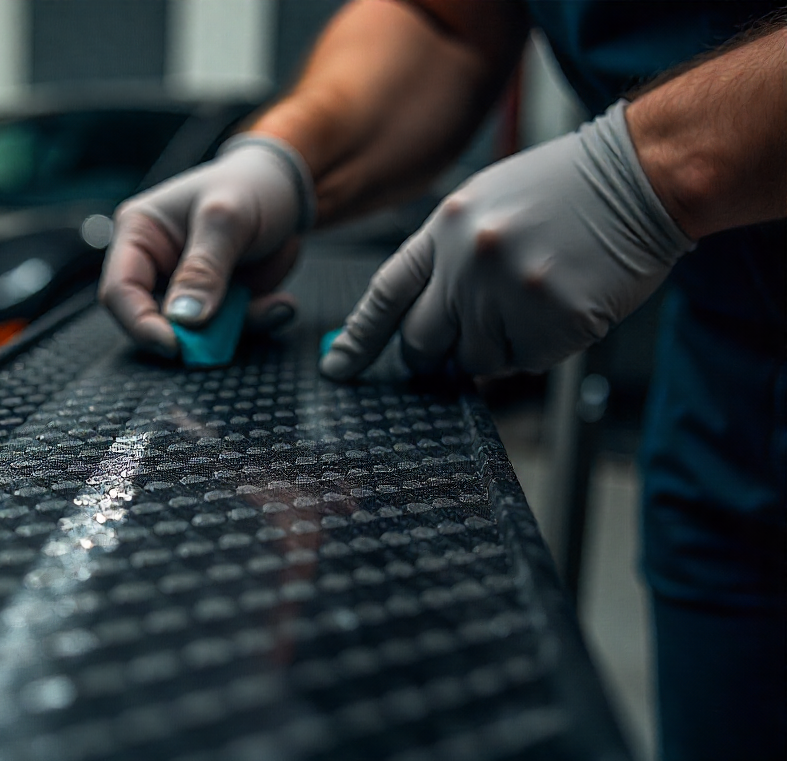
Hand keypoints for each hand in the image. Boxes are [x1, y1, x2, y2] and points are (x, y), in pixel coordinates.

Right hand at [99, 134, 314, 357]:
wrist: (291, 188)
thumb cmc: (250, 186)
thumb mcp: (227, 219)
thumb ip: (204, 268)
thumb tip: (183, 318)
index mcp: (140, 235)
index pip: (119, 290)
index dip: (140, 323)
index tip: (174, 345)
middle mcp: (157, 265)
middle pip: (152, 320)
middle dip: (192, 335)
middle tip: (225, 338)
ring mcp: (188, 289)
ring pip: (195, 333)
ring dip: (234, 330)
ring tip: (274, 305)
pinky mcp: (218, 304)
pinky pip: (229, 331)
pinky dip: (256, 323)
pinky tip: (281, 304)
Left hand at [321, 101, 693, 379]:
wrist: (640, 176)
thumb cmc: (563, 190)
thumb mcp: (484, 204)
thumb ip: (445, 259)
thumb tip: (415, 322)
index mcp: (445, 228)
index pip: (385, 294)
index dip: (359, 337)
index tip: (337, 367)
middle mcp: (468, 263)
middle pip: (421, 342)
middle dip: (432, 354)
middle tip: (458, 341)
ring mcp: (510, 295)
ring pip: (474, 361)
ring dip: (495, 348)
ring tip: (529, 301)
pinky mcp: (554, 322)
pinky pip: (525, 363)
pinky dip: (538, 348)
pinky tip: (560, 307)